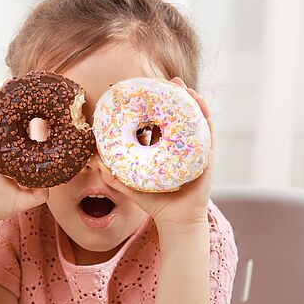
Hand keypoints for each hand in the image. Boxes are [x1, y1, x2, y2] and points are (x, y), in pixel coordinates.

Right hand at [0, 86, 48, 229]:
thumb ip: (40, 192)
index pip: (22, 135)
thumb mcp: (25, 199)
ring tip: (8, 84)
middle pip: (6, 123)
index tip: (43, 107)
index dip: (31, 122)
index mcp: (9, 158)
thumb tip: (56, 183)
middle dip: (14, 106)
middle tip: (25, 88)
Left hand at [98, 77, 214, 230]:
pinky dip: (203, 114)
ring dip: (189, 99)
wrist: (177, 222)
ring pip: (194, 119)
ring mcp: (196, 150)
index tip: (147, 92)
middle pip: (179, 117)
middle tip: (165, 81)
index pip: (162, 124)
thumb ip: (114, 177)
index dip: (156, 107)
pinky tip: (196, 101)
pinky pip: (207, 131)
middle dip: (174, 97)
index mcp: (166, 151)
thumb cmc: (156, 205)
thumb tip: (96, 162)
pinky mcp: (207, 156)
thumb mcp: (132, 187)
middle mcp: (182, 147)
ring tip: (179, 84)